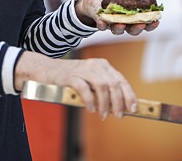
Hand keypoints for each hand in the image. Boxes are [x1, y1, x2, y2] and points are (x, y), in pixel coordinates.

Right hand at [16, 51, 136, 118]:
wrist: (48, 70)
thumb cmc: (72, 78)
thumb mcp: (91, 80)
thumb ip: (104, 90)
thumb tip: (119, 107)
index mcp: (103, 65)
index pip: (121, 80)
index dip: (129, 95)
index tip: (133, 109)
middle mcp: (96, 65)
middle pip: (114, 84)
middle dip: (118, 102)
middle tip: (118, 116)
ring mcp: (83, 69)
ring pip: (102, 86)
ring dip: (105, 104)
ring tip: (103, 115)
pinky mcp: (71, 76)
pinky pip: (84, 89)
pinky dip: (90, 101)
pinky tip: (91, 108)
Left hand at [75, 0, 166, 35]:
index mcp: (134, 16)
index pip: (145, 23)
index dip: (151, 24)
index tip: (156, 21)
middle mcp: (124, 23)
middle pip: (133, 30)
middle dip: (137, 29)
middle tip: (140, 25)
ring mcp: (112, 24)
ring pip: (118, 30)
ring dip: (120, 28)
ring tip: (121, 24)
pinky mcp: (100, 22)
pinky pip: (102, 26)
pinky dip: (102, 25)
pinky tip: (102, 22)